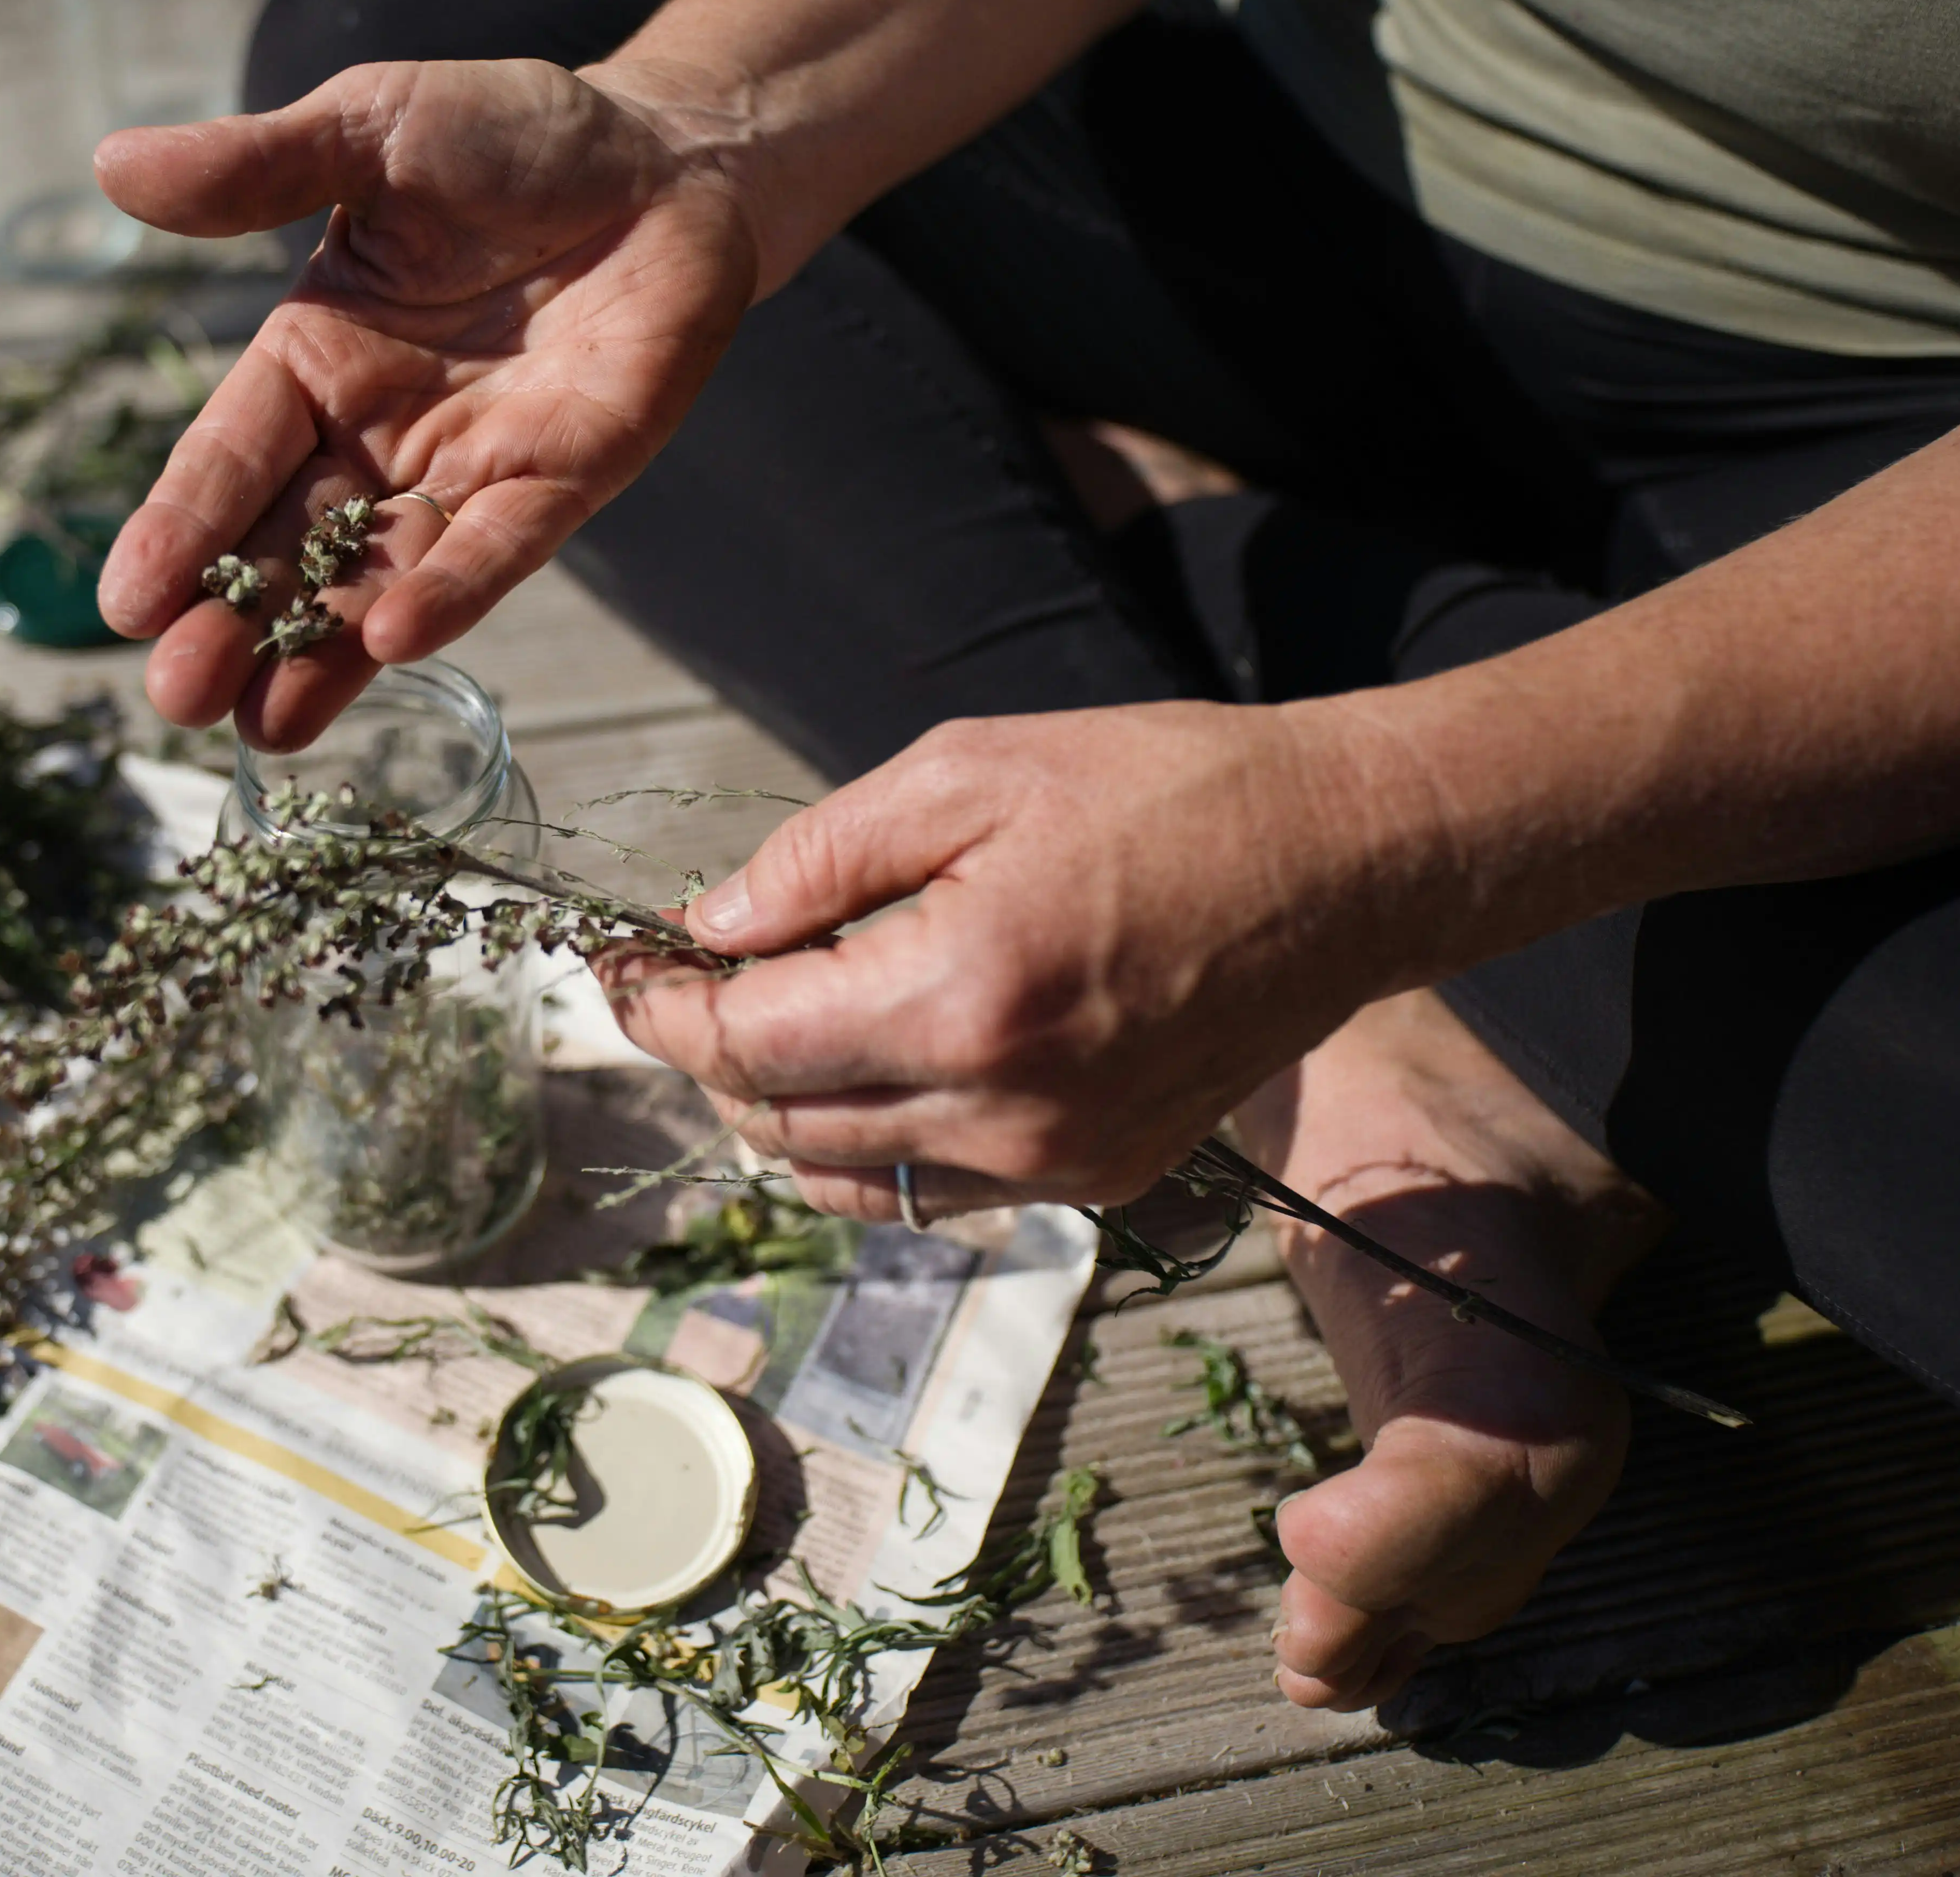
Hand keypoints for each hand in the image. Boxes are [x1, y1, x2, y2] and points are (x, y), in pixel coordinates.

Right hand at [92, 56, 761, 747]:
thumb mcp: (368, 129)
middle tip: (173, 696)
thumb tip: (109, 163)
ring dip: (322, 650)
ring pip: (379, 577)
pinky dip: (448, 594)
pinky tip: (391, 643)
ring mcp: (468, 470)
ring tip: (261, 726)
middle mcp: (378, 434)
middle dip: (231, 621)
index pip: (229, 455)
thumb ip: (253, 167)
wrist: (665, 158)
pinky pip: (495, 549)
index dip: (179, 529)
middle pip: (288, 543)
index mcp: (313, 359)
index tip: (122, 604)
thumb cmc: (511, 135)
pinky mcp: (563, 481)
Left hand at [600, 704, 1437, 1213]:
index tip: (617, 962)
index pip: (746, 1042)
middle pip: (777, 1121)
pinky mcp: (1097, 1180)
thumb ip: (818, 858)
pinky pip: (929, 1188)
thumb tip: (708, 925)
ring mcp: (1056, 1162)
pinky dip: (866, 1139)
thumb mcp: (967, 771)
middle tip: (677, 976)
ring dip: (776, 1104)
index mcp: (964, 997)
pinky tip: (866, 1057)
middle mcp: (1006, 1109)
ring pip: (842, 1175)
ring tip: (765, 1014)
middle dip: (704, 1051)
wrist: (1342, 860)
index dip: (657, 1005)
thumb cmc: (1163, 789)